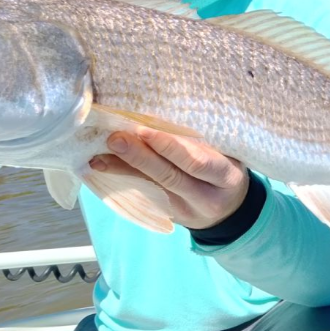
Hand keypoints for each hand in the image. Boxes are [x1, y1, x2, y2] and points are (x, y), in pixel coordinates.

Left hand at [90, 128, 249, 230]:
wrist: (231, 211)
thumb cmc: (227, 169)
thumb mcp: (229, 155)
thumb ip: (204, 142)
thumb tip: (159, 114)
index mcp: (226, 178)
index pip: (197, 163)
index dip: (171, 148)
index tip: (146, 130)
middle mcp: (205, 198)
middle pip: (169, 177)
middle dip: (140, 157)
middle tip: (115, 138)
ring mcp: (185, 211)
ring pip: (151, 188)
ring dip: (123, 170)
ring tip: (99, 155)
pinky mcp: (167, 216)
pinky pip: (143, 196)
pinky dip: (120, 180)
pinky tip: (100, 167)